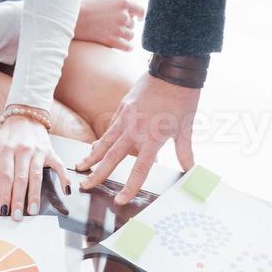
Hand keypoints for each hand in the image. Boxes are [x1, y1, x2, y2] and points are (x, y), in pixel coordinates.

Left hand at [0, 115, 68, 220]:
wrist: (25, 117)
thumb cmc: (7, 137)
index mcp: (6, 149)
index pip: (5, 175)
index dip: (4, 193)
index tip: (3, 209)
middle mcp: (23, 150)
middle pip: (21, 178)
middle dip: (19, 198)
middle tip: (17, 216)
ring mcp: (38, 151)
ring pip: (37, 176)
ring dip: (35, 195)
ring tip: (33, 211)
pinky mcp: (51, 152)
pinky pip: (59, 166)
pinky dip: (64, 179)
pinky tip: (66, 192)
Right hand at [74, 0, 143, 49]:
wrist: (72, 18)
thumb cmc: (84, 6)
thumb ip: (117, 4)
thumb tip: (127, 11)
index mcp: (122, 2)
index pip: (140, 10)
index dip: (139, 15)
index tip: (138, 18)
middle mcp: (123, 15)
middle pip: (132, 24)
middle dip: (125, 25)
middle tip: (114, 25)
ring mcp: (118, 29)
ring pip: (131, 35)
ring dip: (125, 35)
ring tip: (116, 34)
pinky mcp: (112, 41)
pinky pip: (128, 47)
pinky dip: (127, 47)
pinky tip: (123, 45)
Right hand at [76, 72, 198, 204]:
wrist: (174, 70)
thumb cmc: (182, 99)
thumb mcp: (186, 128)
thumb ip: (185, 152)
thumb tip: (191, 170)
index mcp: (152, 138)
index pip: (139, 170)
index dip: (129, 187)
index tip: (119, 200)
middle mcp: (135, 130)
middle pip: (112, 158)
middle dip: (97, 174)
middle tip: (84, 186)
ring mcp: (126, 117)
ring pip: (104, 141)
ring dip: (91, 156)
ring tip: (80, 167)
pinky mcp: (122, 107)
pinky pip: (110, 127)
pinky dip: (102, 138)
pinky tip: (95, 146)